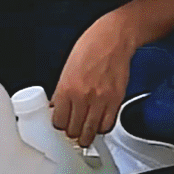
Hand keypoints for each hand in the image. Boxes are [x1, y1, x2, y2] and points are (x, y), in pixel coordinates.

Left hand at [51, 16, 134, 146]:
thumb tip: (57, 107)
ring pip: (91, 132)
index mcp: (66, 87)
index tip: (61, 123)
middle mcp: (83, 96)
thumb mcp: (67, 68)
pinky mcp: (116, 100)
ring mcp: (101, 100)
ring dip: (87, 135)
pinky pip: (107, 125)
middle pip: (74, 131)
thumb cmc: (91, 46)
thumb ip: (62, 91)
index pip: (58, 121)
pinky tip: (98, 123)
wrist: (114, 38)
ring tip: (85, 132)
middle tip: (72, 130)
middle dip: (72, 132)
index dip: (59, 125)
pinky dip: (102, 128)